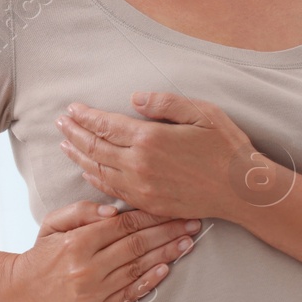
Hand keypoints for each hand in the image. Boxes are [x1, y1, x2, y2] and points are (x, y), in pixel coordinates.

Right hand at [8, 200, 204, 301]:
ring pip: (138, 268)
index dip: (153, 215)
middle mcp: (87, 267)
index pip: (124, 225)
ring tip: (189, 242)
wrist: (19, 294)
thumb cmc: (42, 254)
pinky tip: (168, 268)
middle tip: (194, 222)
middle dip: (169, 232)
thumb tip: (113, 211)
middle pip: (137, 245)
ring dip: (167, 254)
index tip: (175, 207)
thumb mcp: (52, 224)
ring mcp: (93, 292)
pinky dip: (150, 281)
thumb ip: (81, 210)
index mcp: (77, 242)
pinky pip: (130, 294)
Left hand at [56, 92, 253, 220]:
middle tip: (59, 123)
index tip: (71, 108)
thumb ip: (166, 103)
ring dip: (78, 155)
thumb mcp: (202, 113)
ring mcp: (141, 187)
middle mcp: (139, 164)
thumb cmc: (226, 148)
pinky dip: (94, 178)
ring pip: (98, 170)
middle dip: (74, 133)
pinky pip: (111, 190)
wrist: (242, 191)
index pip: (106, 125)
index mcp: (150, 139)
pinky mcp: (148, 203)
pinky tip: (87, 171)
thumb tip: (135, 98)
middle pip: (95, 147)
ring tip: (64, 144)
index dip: (85, 116)